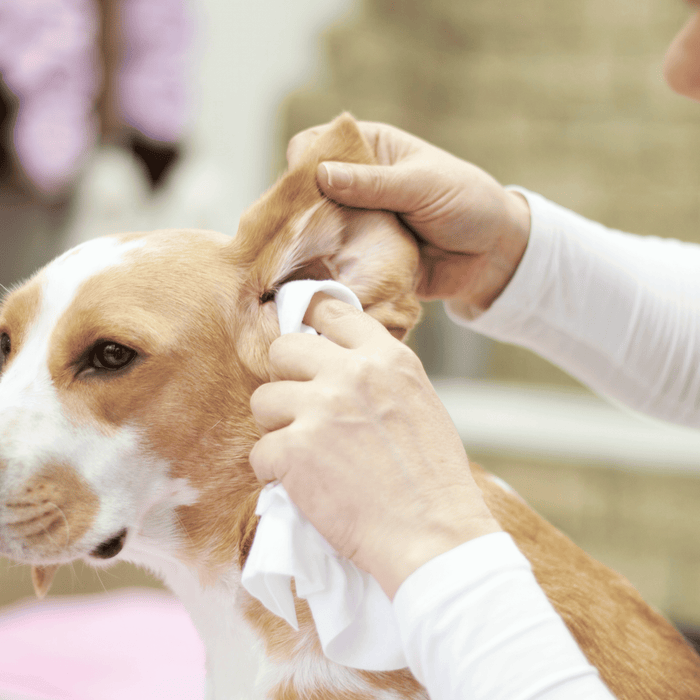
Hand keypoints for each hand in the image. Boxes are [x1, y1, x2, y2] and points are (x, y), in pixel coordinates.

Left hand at [249, 294, 501, 598]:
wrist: (432, 533)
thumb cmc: (432, 478)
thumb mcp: (418, 402)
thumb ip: (378, 376)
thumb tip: (338, 364)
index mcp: (386, 358)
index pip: (331, 311)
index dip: (310, 323)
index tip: (303, 340)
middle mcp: (351, 374)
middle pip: (283, 348)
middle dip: (284, 378)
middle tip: (297, 408)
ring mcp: (320, 409)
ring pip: (263, 399)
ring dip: (276, 427)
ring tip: (302, 453)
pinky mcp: (295, 450)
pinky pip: (260, 451)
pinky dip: (273, 471)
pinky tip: (300, 484)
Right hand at [287, 120, 530, 318]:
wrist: (492, 256)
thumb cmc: (466, 203)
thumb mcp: (422, 185)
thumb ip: (374, 183)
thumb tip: (321, 174)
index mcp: (370, 150)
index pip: (317, 144)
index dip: (304, 160)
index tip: (301, 185)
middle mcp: (356, 186)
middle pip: (308, 191)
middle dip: (299, 210)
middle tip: (299, 231)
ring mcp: (357, 224)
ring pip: (316, 231)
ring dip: (310, 244)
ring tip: (304, 259)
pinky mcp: (362, 259)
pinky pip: (335, 264)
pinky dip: (327, 271)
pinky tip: (319, 279)